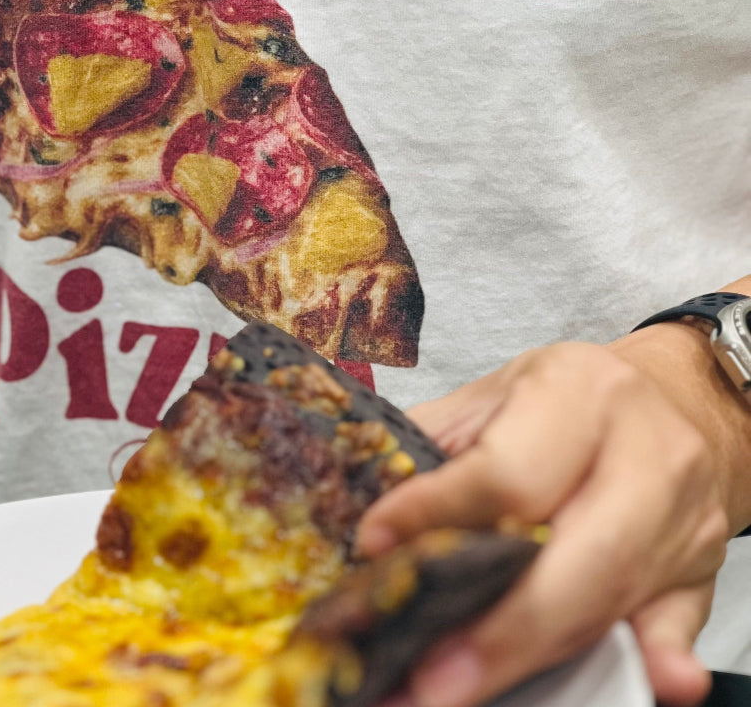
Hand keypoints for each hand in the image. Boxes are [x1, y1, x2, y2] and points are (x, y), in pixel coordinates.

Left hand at [355, 336, 731, 706]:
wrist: (668, 399)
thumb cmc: (566, 399)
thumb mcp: (496, 395)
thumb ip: (436, 443)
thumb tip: (367, 507)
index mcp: (578, 392)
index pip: (505, 472)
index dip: (437, 514)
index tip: (377, 545)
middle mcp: (644, 452)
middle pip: (572, 551)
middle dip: (498, 622)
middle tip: (429, 671)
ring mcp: (683, 516)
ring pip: (609, 594)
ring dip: (534, 651)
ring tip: (459, 686)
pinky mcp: (701, 569)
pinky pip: (677, 621)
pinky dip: (656, 658)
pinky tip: (653, 680)